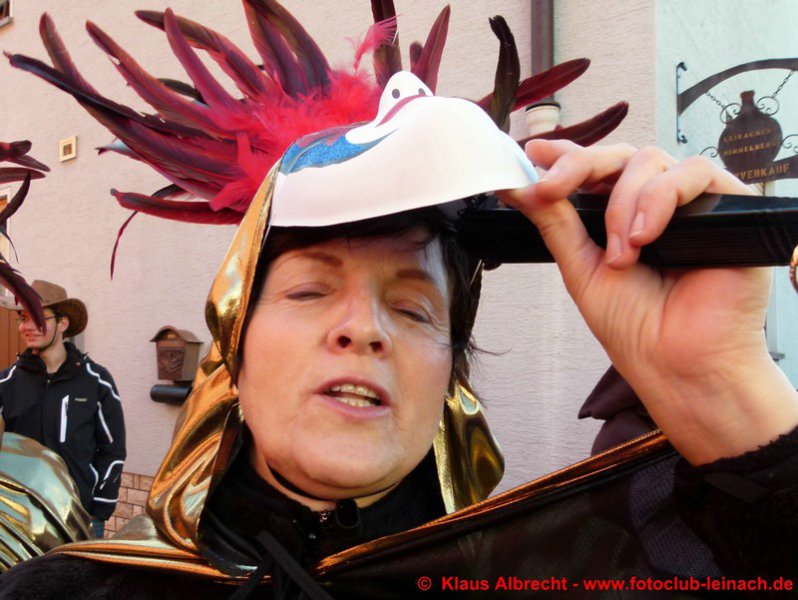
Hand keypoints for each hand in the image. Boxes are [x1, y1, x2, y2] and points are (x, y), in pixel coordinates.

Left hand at [501, 140, 797, 463]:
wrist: (676, 362)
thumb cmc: (635, 325)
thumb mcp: (580, 267)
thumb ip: (553, 221)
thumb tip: (515, 185)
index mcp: (618, 215)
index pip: (593, 169)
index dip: (564, 155)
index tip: (533, 153)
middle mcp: (654, 202)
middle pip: (618, 155)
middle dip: (579, 166)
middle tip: (550, 189)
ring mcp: (689, 202)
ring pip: (649, 160)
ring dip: (622, 204)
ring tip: (620, 253)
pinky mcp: (727, 204)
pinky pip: (693, 173)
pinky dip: (659, 200)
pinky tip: (645, 238)